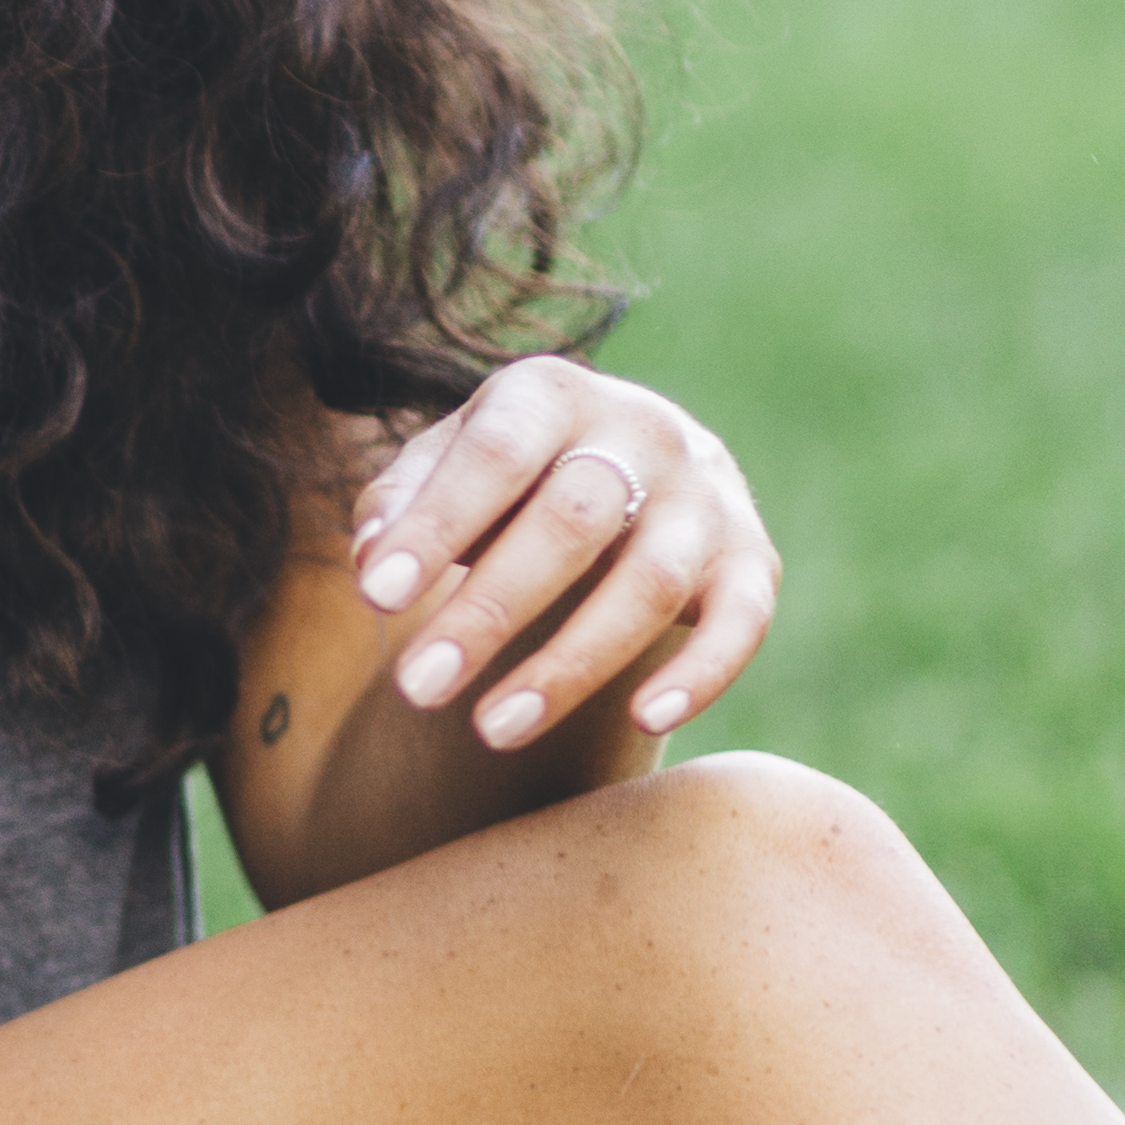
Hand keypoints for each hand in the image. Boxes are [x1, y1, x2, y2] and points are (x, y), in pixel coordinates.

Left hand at [349, 360, 774, 756]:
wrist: (628, 463)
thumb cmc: (509, 476)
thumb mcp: (447, 465)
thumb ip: (401, 503)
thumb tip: (371, 560)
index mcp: (552, 394)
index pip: (495, 455)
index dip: (437, 525)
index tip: (376, 598)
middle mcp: (643, 430)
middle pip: (571, 523)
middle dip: (489, 611)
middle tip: (416, 689)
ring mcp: (708, 495)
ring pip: (651, 583)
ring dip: (571, 665)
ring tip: (491, 730)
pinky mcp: (753, 559)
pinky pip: (741, 623)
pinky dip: (700, 673)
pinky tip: (644, 720)